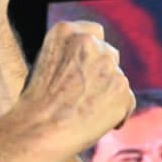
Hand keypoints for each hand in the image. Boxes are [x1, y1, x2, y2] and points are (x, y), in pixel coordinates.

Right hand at [12, 21, 134, 158]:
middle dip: (102, 73)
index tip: (88, 68)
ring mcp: (108, 65)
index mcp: (66, 31)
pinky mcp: (122, 88)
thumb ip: (69, 56)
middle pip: (109, 54)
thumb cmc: (35, 104)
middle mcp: (89, 42)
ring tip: (86, 114)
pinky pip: (127, 101)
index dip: (93, 53)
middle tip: (86, 95)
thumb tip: (89, 64)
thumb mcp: (45, 64)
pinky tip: (96, 124)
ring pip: (118, 79)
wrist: (39, 130)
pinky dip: (118, 114)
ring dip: (108, 93)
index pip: (93, 33)